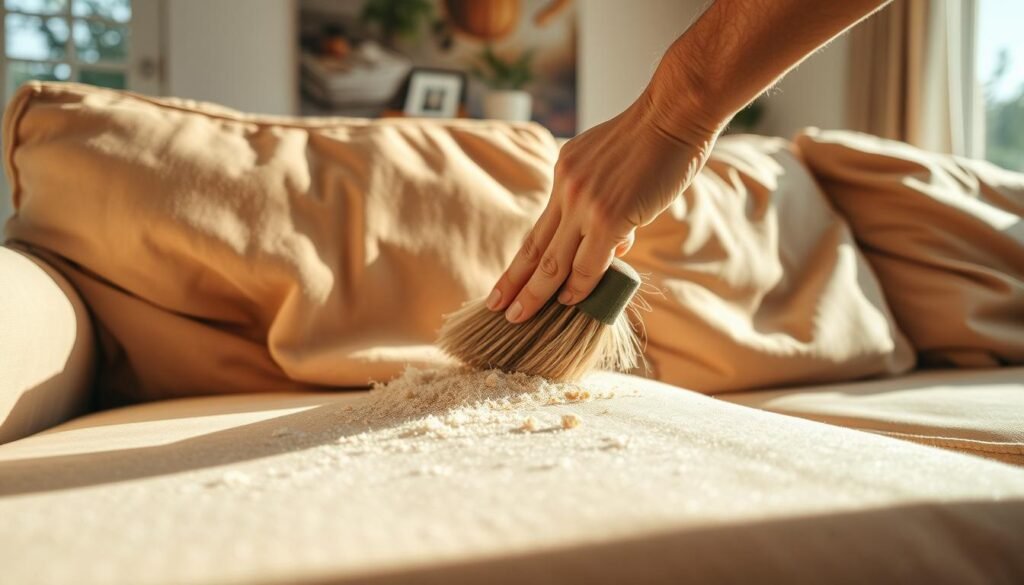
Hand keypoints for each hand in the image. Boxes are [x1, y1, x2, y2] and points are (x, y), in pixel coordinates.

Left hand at [487, 92, 720, 322]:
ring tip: (521, 316)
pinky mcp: (610, 218)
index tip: (506, 281)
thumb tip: (612, 244)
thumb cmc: (657, 139)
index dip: (521, 259)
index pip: (539, 226)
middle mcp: (566, 189)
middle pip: (534, 247)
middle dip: (514, 282)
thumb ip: (605, 203)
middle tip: (497, 307)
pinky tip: (571, 302)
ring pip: (553, 261)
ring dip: (537, 293)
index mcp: (564, 172)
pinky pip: (588, 264)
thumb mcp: (613, 165)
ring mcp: (585, 204)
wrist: (674, 114)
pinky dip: (579, 287)